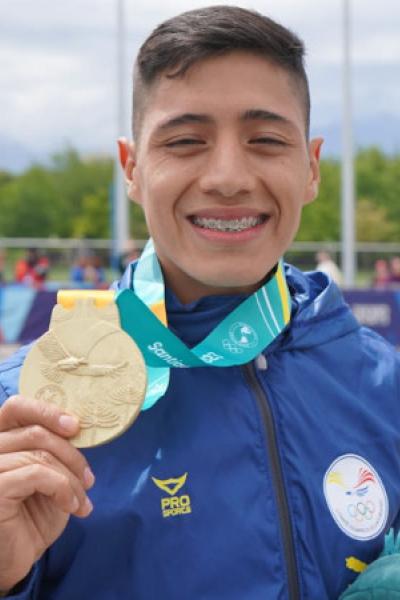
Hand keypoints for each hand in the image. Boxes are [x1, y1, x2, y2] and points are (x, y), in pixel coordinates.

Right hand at [0, 395, 94, 591]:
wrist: (14, 561)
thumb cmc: (32, 516)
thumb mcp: (48, 475)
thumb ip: (52, 448)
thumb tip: (76, 425)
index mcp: (0, 441)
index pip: (15, 407)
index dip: (46, 410)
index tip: (75, 427)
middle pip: (36, 432)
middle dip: (71, 454)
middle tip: (88, 478)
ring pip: (41, 455)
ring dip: (71, 478)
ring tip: (82, 499)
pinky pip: (37, 475)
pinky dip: (63, 488)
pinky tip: (72, 506)